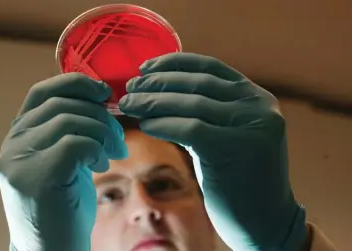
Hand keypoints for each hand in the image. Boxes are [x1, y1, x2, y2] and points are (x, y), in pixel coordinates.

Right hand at [0, 73, 126, 250]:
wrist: (53, 248)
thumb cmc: (65, 203)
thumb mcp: (66, 159)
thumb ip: (73, 130)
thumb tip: (101, 100)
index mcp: (19, 136)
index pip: (42, 92)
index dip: (76, 84)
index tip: (104, 92)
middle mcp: (12, 145)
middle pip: (62, 104)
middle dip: (100, 114)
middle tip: (118, 136)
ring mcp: (19, 161)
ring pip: (69, 120)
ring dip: (103, 132)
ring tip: (114, 151)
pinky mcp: (35, 178)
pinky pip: (75, 144)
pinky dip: (97, 148)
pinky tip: (101, 163)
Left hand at [119, 52, 306, 250]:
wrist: (265, 219)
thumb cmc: (238, 178)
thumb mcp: (226, 134)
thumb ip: (204, 112)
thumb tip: (158, 93)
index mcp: (256, 97)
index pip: (210, 67)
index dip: (174, 63)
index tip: (145, 67)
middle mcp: (259, 106)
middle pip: (198, 83)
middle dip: (158, 83)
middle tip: (130, 87)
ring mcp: (251, 125)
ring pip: (191, 104)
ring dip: (153, 102)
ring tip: (129, 104)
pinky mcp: (237, 147)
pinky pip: (190, 128)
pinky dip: (164, 123)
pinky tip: (146, 125)